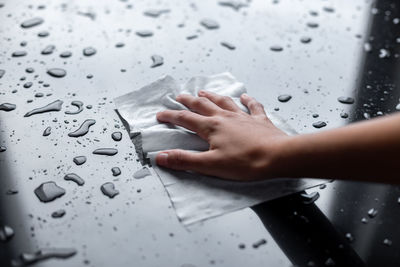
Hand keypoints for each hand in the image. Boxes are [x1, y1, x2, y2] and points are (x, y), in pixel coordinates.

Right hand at [155, 91, 291, 180]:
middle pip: (202, 105)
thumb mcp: (210, 165)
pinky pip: (253, 106)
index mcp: (212, 127)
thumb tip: (162, 157)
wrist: (277, 156)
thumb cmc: (246, 162)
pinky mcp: (259, 120)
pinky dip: (248, 100)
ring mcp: (243, 117)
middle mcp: (225, 118)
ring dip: (212, 96)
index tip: (161, 115)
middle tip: (179, 96)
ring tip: (204, 91)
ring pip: (224, 102)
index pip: (185, 119)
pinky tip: (245, 96)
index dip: (171, 116)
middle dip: (188, 100)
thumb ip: (185, 160)